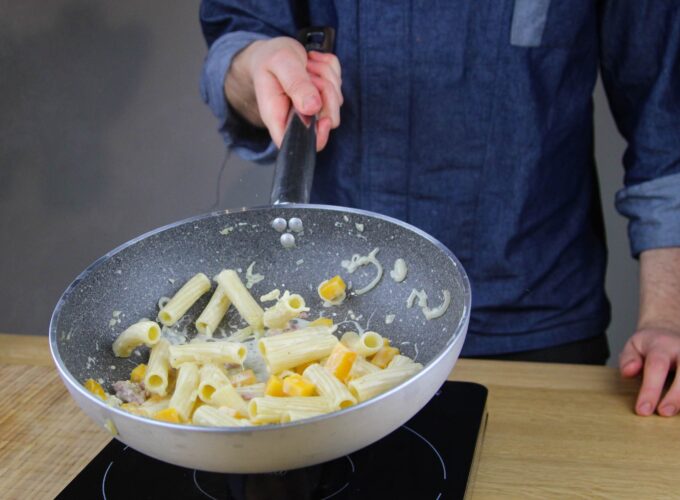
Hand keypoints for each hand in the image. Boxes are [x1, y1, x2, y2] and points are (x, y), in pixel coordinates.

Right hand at [225, 37, 342, 150]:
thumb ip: (295, 84)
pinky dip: (330, 69)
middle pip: (328, 120)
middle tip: (308, 73)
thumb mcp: (280, 63)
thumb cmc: (270, 58)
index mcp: (278, 117)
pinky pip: (339, 85)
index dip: (317, 138)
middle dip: (326, 92)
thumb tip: (313, 107)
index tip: (324, 119)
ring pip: (336, 101)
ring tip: (306, 64)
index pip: (298, 144)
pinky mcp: (324, 96)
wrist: (272, 49)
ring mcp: (314, 108)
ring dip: (326, 76)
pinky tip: (313, 62)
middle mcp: (297, 117)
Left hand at [619, 327, 679, 416]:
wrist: (670, 332)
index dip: (650, 390)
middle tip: (663, 412)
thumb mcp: (633, 346)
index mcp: (661, 345)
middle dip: (676, 396)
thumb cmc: (650, 345)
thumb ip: (628, 359)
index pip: (657, 367)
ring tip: (674, 413)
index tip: (643, 410)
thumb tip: (629, 371)